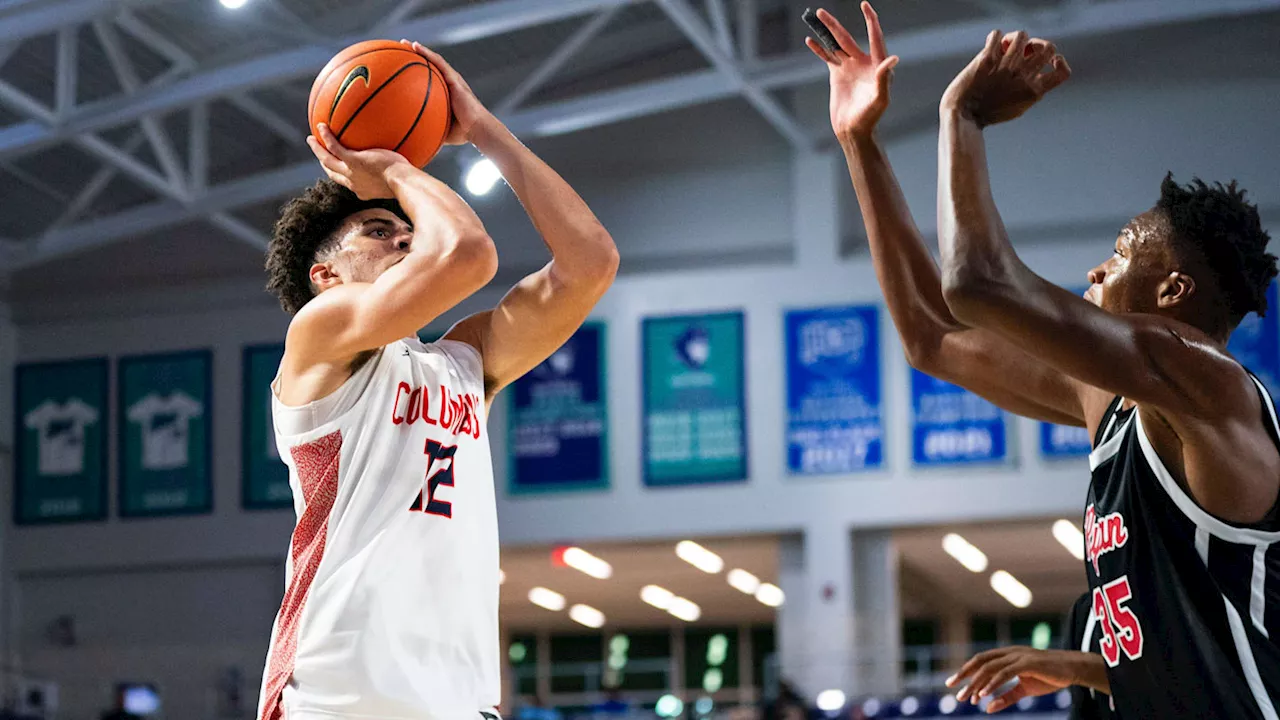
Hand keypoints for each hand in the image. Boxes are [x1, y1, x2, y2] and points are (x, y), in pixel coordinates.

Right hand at [307, 123, 409, 199]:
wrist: (403, 183)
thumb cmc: (409, 182)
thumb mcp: (402, 178)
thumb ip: (399, 171)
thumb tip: (410, 164)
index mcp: (363, 190)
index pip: (348, 182)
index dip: (341, 175)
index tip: (340, 167)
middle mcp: (353, 184)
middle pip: (332, 173)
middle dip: (324, 163)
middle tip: (319, 154)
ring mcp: (351, 172)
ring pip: (327, 161)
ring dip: (318, 150)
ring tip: (311, 139)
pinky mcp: (352, 161)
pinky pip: (334, 147)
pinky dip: (326, 137)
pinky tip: (322, 125)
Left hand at [401, 41, 496, 145]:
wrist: (478, 128)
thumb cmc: (462, 133)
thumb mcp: (440, 130)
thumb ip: (427, 129)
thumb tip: (410, 139)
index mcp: (446, 93)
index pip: (429, 79)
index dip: (415, 72)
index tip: (400, 68)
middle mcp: (449, 83)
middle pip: (429, 66)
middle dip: (414, 58)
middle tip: (398, 51)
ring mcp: (452, 79)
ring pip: (433, 60)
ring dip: (419, 50)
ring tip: (404, 43)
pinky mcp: (455, 79)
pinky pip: (439, 63)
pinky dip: (427, 54)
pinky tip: (415, 46)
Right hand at [806, 3, 899, 141]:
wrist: (854, 130)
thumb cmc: (870, 117)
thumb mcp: (880, 98)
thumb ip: (884, 77)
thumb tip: (893, 58)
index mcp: (875, 64)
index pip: (874, 37)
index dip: (870, 20)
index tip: (864, 5)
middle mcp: (863, 62)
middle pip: (848, 37)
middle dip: (835, 24)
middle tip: (822, 11)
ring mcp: (849, 67)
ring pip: (836, 44)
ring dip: (826, 31)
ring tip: (816, 17)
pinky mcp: (837, 75)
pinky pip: (827, 57)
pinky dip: (819, 49)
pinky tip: (810, 40)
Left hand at [941, 30, 1070, 126]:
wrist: (962, 116)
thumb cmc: (989, 113)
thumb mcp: (1018, 106)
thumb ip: (1032, 88)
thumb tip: (1038, 66)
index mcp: (1033, 91)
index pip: (1064, 72)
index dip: (1060, 61)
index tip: (1049, 62)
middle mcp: (1022, 77)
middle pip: (1048, 47)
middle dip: (1038, 44)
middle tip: (1023, 52)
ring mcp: (1005, 67)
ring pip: (1022, 35)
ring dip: (1014, 38)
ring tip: (1004, 47)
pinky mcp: (986, 59)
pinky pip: (996, 35)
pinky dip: (994, 37)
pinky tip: (990, 46)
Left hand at [946, 647, 1080, 713]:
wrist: (1073, 670)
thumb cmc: (1048, 676)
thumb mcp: (1024, 689)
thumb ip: (1006, 697)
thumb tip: (988, 708)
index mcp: (1006, 655)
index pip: (980, 661)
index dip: (965, 672)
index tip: (953, 684)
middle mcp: (1009, 652)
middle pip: (981, 662)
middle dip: (965, 676)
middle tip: (955, 692)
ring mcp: (1018, 656)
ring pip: (990, 668)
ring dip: (977, 683)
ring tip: (968, 698)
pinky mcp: (1028, 662)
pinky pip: (1005, 673)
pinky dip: (993, 683)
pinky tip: (984, 694)